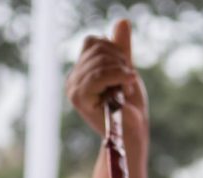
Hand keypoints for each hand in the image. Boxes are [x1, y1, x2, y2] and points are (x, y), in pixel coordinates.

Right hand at [66, 20, 148, 141]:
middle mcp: (72, 79)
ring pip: (100, 61)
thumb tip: (122, 22)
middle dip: (120, 61)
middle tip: (128, 82)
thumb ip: (121, 48)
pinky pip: (99, 74)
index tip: (126, 70)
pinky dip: (119, 76)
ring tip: (125, 89)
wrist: (130, 132)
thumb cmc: (128, 106)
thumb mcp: (125, 70)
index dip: (114, 49)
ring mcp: (73, 88)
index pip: (93, 42)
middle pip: (97, 49)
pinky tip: (127, 86)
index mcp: (80, 71)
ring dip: (121, 71)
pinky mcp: (79, 98)